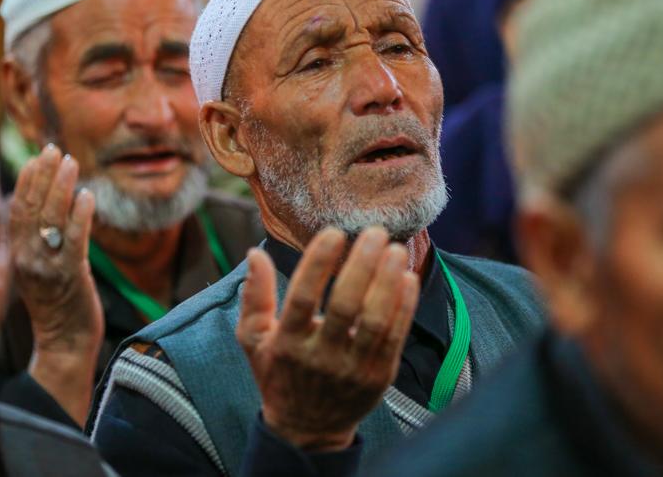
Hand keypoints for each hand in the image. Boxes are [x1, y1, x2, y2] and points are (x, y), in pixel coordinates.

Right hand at [9, 144, 103, 423]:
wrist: (64, 344)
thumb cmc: (55, 303)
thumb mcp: (38, 268)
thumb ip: (36, 240)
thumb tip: (42, 206)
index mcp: (17, 255)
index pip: (16, 211)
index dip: (26, 182)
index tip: (37, 157)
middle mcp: (27, 259)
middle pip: (31, 208)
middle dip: (43, 175)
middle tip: (54, 149)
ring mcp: (48, 268)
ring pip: (51, 219)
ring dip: (61, 187)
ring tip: (71, 162)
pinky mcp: (71, 277)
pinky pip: (75, 240)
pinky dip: (80, 216)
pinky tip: (87, 195)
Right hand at [236, 227, 418, 451]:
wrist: (306, 430)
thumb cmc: (278, 373)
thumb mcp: (254, 340)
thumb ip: (254, 297)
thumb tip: (256, 253)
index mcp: (287, 343)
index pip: (302, 298)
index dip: (318, 264)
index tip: (334, 232)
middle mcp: (320, 357)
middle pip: (344, 306)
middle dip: (361, 266)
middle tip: (375, 232)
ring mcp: (352, 369)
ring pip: (374, 322)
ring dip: (387, 282)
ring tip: (395, 249)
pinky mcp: (378, 377)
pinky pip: (394, 338)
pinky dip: (403, 307)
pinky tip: (408, 278)